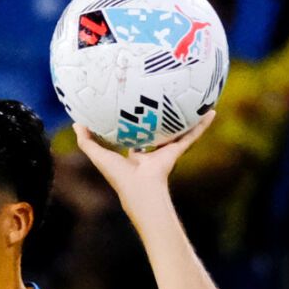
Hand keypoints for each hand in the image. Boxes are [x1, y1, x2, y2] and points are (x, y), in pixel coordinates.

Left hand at [73, 111, 215, 202]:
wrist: (140, 190)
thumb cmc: (119, 177)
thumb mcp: (99, 155)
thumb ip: (87, 141)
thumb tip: (76, 123)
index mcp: (136, 154)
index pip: (137, 135)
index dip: (135, 123)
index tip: (135, 108)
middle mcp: (153, 151)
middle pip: (159, 130)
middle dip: (161, 117)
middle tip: (163, 97)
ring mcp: (167, 150)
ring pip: (179, 130)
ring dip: (187, 117)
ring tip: (193, 99)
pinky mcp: (177, 150)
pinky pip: (192, 135)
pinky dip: (202, 125)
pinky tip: (211, 112)